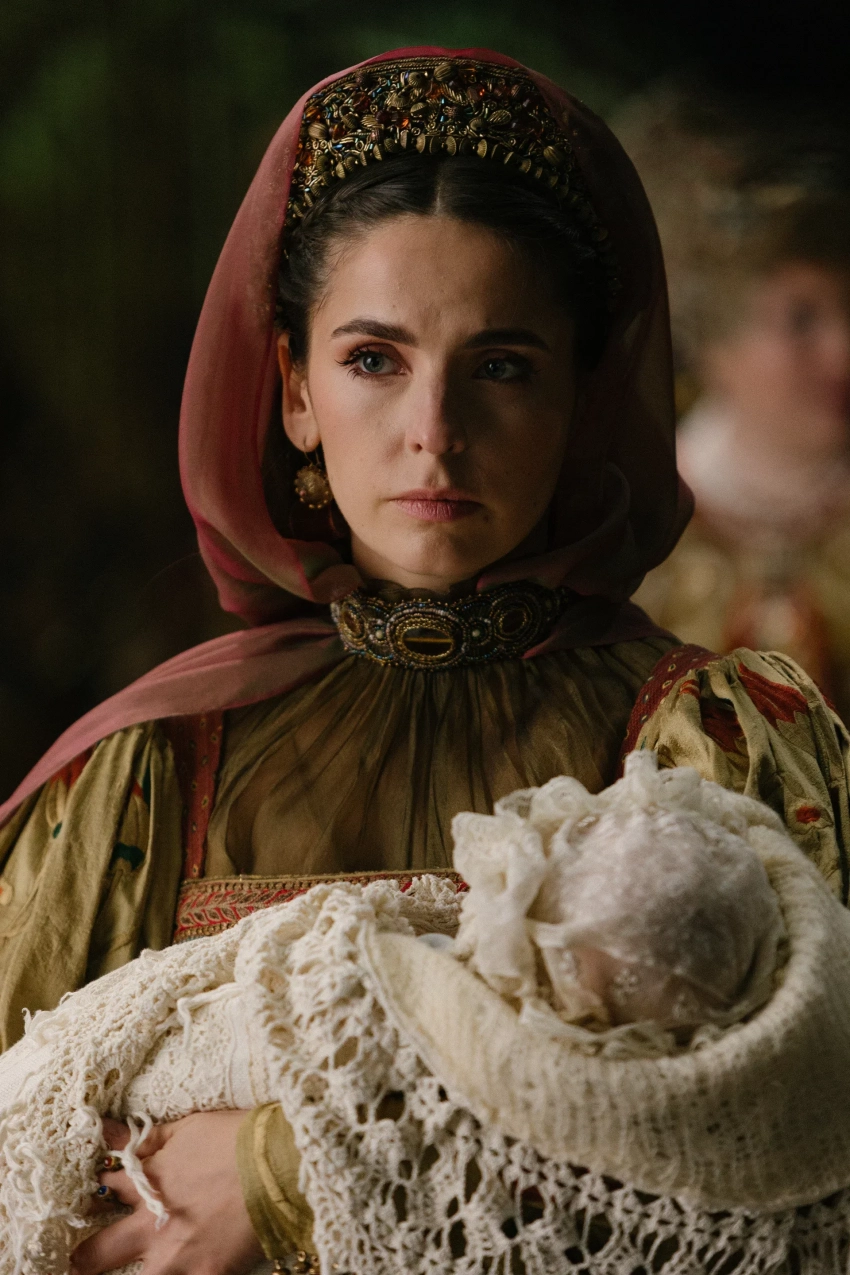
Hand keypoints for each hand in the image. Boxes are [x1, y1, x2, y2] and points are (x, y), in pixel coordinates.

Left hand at [70, 1112, 264, 1274]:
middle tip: (82, 1261)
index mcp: (148, 1185)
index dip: (100, 1195)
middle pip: (99, 1252)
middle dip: (87, 1257)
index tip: (100, 1198)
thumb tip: (106, 1130)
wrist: (280, 1161)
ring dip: (136, 1273)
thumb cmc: (236, 1138)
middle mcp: (153, 1226)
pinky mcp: (207, 1274)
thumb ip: (144, 1139)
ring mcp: (178, 1256)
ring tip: (155, 1264)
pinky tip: (190, 1271)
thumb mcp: (186, 1128)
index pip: (106, 1192)